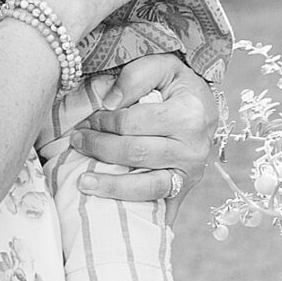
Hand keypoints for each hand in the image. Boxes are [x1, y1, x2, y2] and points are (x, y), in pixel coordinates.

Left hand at [65, 52, 216, 205]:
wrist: (204, 106)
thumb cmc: (178, 85)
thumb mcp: (162, 65)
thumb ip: (135, 76)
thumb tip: (109, 102)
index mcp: (189, 115)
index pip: (134, 123)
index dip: (104, 122)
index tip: (88, 119)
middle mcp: (194, 148)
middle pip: (136, 154)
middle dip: (99, 148)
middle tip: (77, 142)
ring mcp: (191, 174)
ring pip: (147, 187)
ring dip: (111, 186)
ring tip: (83, 183)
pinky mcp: (185, 190)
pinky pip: (159, 206)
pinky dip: (139, 215)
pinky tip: (114, 215)